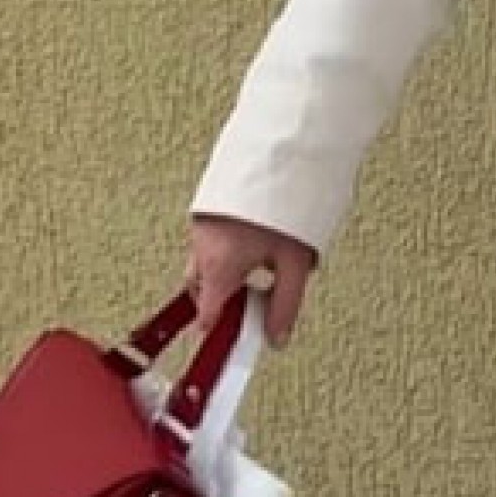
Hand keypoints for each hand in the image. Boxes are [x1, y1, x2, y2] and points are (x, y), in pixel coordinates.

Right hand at [184, 213, 320, 349]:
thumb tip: (277, 336)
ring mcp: (200, 227)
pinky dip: (225, 252)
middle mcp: (201, 249)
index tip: (234, 345)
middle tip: (250, 310)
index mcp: (218, 267)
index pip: (207, 317)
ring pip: (203, 266)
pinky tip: (253, 243)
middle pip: (202, 292)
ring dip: (226, 276)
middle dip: (223, 305)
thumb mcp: (295, 263)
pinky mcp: (206, 209)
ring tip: (261, 268)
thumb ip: (286, 305)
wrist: (278, 151)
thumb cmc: (283, 201)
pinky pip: (208, 243)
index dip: (220, 335)